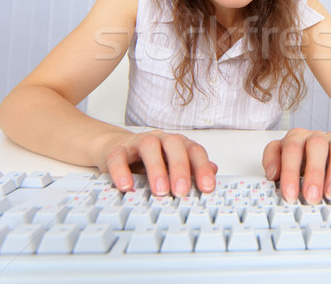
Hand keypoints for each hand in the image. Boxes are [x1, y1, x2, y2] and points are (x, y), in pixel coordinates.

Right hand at [101, 130, 217, 196]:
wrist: (116, 149)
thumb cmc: (150, 160)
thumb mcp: (172, 167)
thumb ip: (193, 169)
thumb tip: (214, 170)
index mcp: (178, 145)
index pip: (194, 151)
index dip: (202, 168)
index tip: (207, 188)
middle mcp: (160, 140)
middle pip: (174, 144)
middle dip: (180, 167)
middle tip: (182, 191)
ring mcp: (138, 143)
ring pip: (149, 146)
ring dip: (156, 169)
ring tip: (160, 191)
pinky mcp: (117, 150)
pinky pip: (118, 156)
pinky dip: (122, 171)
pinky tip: (127, 187)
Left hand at [262, 128, 330, 203]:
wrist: (325, 147)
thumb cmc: (299, 156)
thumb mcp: (281, 156)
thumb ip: (272, 162)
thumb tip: (272, 173)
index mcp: (296, 137)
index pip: (291, 149)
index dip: (290, 172)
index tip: (290, 194)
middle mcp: (316, 138)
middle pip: (316, 147)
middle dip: (314, 173)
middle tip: (311, 197)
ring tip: (330, 196)